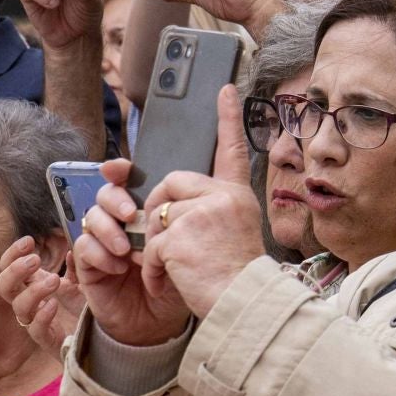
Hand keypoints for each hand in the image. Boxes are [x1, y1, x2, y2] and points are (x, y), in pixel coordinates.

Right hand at [0, 236, 84, 355]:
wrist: (102, 335)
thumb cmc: (84, 305)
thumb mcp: (82, 280)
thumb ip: (75, 266)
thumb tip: (72, 249)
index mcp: (32, 284)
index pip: (8, 266)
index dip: (12, 254)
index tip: (29, 241)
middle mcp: (29, 302)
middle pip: (3, 286)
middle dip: (15, 270)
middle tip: (36, 260)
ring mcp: (36, 321)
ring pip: (18, 308)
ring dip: (33, 291)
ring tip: (55, 280)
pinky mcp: (48, 340)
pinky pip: (36, 330)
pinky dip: (42, 316)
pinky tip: (55, 304)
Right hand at [71, 160, 194, 347]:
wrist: (162, 324)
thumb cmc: (177, 282)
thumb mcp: (193, 246)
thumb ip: (197, 213)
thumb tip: (217, 167)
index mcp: (142, 213)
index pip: (125, 181)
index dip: (119, 170)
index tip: (122, 168)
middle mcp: (119, 224)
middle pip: (104, 193)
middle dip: (114, 198)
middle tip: (129, 214)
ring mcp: (102, 244)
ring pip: (90, 217)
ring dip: (108, 229)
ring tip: (127, 249)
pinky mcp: (89, 266)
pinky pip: (83, 248)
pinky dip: (100, 254)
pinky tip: (118, 267)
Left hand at [140, 86, 266, 318]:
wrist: (244, 307)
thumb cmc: (237, 280)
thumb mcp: (234, 234)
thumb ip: (211, 211)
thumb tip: (172, 204)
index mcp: (237, 195)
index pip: (231, 150)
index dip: (227, 118)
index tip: (225, 89)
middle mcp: (223, 197)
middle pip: (171, 185)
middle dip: (159, 212)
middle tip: (168, 244)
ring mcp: (201, 213)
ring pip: (157, 217)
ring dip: (156, 248)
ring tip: (178, 270)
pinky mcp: (179, 233)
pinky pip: (150, 245)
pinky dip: (152, 269)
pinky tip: (169, 282)